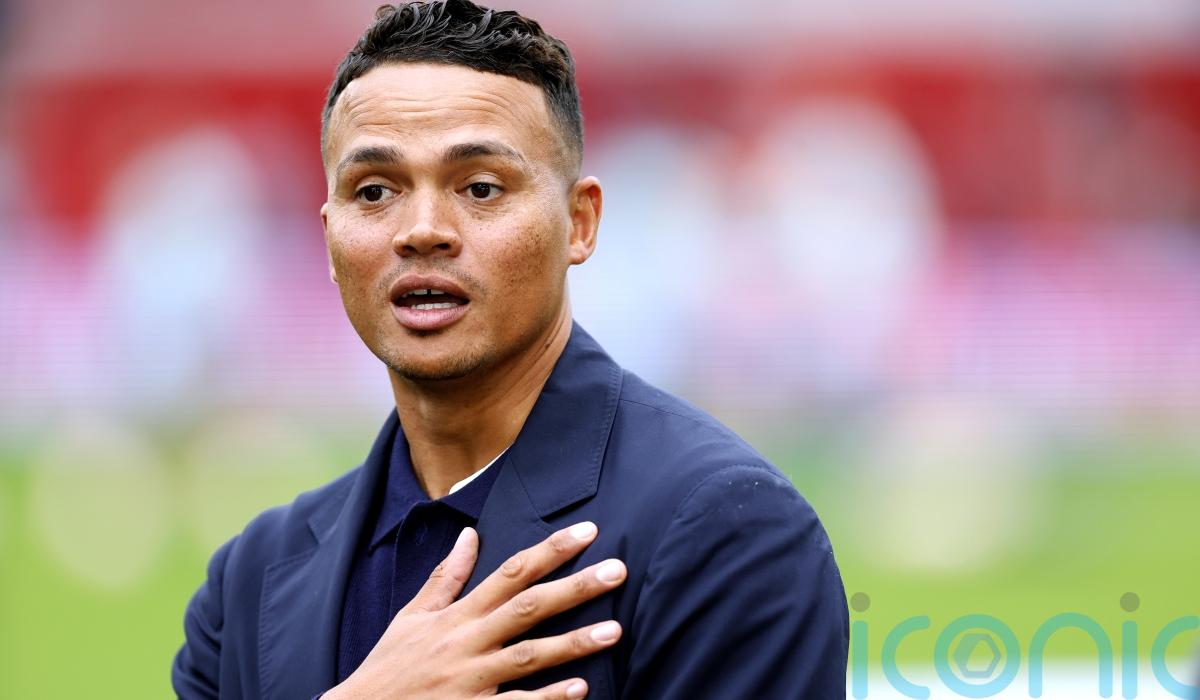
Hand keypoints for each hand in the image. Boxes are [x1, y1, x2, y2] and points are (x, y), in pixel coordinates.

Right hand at [324, 521, 625, 698]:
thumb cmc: (389, 667)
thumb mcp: (412, 617)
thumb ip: (445, 577)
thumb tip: (469, 534)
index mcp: (457, 615)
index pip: (510, 572)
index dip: (550, 550)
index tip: (588, 532)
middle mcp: (467, 642)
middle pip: (528, 607)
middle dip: (574, 587)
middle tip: (618, 570)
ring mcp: (470, 681)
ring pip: (528, 656)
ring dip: (573, 643)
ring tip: (615, 630)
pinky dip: (547, 699)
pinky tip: (580, 690)